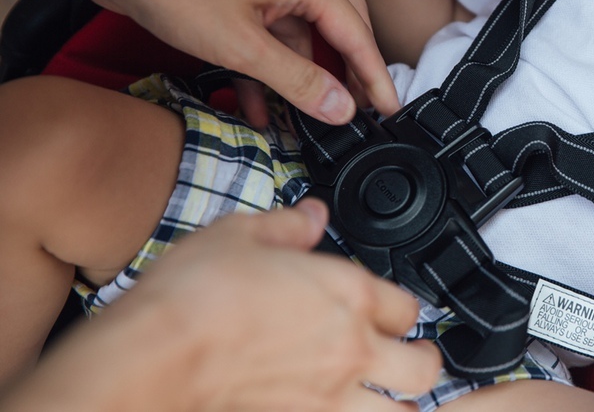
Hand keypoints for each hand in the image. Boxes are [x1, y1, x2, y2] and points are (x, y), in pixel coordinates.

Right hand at [2, 200, 440, 410]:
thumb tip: (311, 215)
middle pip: (424, 368)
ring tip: (386, 397)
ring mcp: (330, 397)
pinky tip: (337, 410)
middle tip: (411, 358)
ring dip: (399, 403)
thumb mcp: (241, 233)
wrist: (155, 354)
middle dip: (423, 362)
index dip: (402, 309)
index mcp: (347, 294)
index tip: (392, 311)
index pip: (408, 307)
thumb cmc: (194, 297)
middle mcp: (349, 349)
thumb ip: (288, 224)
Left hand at [91, 0, 400, 125]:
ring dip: (304, 76)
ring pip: (302, 33)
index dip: (375, 77)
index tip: (390, 109)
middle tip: (363, 110)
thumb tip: (342, 106)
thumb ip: (297, 80)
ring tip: (304, 119)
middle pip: (341, 27)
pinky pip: (271, 30)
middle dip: (351, 72)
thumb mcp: (242, 47)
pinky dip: (271, 65)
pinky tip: (259, 102)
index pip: (358, 35)